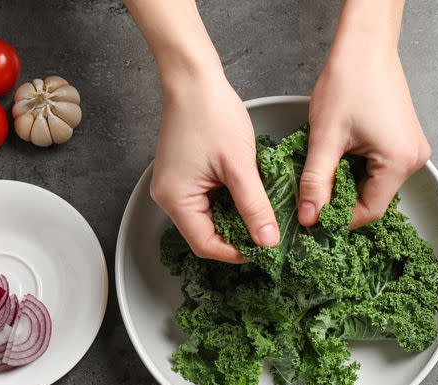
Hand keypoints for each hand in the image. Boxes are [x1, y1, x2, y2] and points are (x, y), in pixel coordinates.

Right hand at [149, 71, 279, 262]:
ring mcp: (174, 186)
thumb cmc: (212, 114)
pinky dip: (228, 203)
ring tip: (262, 214)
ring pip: (209, 218)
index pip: (206, 245)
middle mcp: (168, 197)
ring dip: (235, 219)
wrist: (194, 79)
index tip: (265, 249)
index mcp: (176, 199)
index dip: (236, 252)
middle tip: (269, 233)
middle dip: (238, 236)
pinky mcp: (183, 176)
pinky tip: (249, 196)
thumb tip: (268, 241)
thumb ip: (254, 207)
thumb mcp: (240, 166)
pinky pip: (207, 201)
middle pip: (206, 234)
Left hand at [300, 11, 429, 227]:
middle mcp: (413, 160)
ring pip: (375, 185)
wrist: (365, 46)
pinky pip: (381, 169)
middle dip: (342, 199)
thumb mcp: (325, 137)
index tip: (313, 216)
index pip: (369, 212)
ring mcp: (412, 150)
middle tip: (314, 192)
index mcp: (399, 161)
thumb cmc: (349, 81)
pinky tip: (341, 156)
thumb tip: (309, 217)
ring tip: (326, 167)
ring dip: (348, 183)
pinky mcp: (405, 142)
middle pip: (374, 199)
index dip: (339, 218)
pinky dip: (358, 169)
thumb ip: (316, 182)